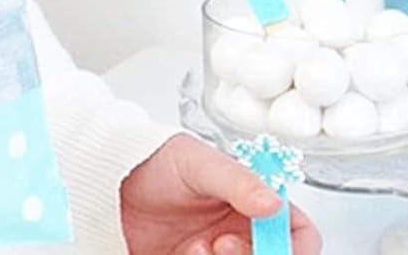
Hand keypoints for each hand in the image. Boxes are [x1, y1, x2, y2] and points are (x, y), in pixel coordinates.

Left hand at [120, 133, 322, 254]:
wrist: (109, 183)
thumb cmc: (157, 161)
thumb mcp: (198, 162)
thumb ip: (237, 181)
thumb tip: (273, 202)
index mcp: (253, 203)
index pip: (298, 232)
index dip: (294, 244)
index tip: (277, 246)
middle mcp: (242, 234)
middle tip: (225, 246)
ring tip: (197, 248)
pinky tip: (184, 253)